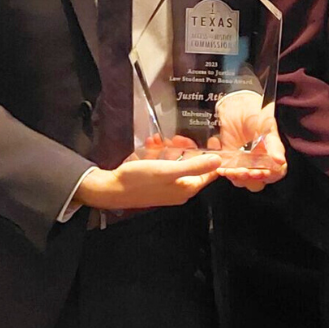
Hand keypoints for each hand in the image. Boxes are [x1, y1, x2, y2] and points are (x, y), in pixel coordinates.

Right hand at [73, 148, 220, 209]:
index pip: (209, 172)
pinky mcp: (155, 181)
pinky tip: (150, 145)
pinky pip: (163, 164)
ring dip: (169, 149)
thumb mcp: (169, 170)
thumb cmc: (139, 181)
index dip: (212, 155)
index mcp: (186, 188)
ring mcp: (167, 185)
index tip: (211, 140)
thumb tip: (218, 161)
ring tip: (159, 141)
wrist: (110, 189)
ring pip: (176, 161)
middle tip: (176, 138)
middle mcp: (179, 189)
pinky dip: (158, 154)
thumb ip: (195, 166)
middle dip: (185, 148)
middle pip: (191, 164)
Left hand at [213, 93, 287, 192]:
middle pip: (257, 181)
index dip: (268, 176)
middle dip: (250, 179)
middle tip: (242, 171)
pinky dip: (224, 171)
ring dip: (236, 177)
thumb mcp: (266, 126)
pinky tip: (220, 165)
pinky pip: (227, 172)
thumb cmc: (254, 111)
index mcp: (271, 153)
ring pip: (242, 180)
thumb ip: (274, 144)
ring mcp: (243, 161)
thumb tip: (280, 161)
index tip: (258, 172)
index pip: (275, 173)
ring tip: (228, 169)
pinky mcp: (228, 159)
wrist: (233, 102)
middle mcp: (258, 160)